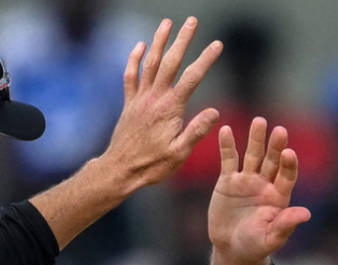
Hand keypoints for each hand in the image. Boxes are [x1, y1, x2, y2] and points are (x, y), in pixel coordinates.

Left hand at [100, 17, 221, 190]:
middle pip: (171, 62)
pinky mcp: (130, 103)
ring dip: (159, 41)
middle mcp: (154, 98)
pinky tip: (141, 45)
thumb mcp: (179, 154)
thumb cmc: (152, 166)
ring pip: (150, 63)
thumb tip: (215, 112)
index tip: (217, 44)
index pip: (192, 78)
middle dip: (182, 39)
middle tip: (192, 21)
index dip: (205, 59)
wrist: (120, 170)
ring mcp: (140, 98)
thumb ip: (196, 131)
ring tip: (167, 23)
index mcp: (170, 109)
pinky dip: (135, 58)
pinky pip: (131, 75)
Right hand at [208, 117, 311, 263]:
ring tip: (259, 121)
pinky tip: (225, 129)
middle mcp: (265, 184)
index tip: (289, 153)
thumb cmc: (255, 246)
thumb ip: (286, 224)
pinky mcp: (228, 181)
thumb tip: (306, 214)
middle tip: (279, 130)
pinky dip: (227, 145)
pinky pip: (228, 160)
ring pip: (253, 155)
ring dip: (255, 139)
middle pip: (272, 161)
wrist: (231, 248)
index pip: (287, 176)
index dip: (288, 164)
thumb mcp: (271, 238)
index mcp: (279, 196)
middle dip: (275, 146)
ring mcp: (247, 180)